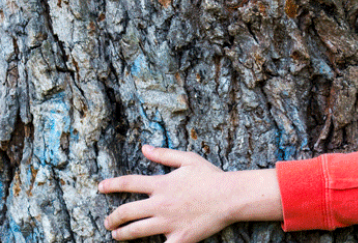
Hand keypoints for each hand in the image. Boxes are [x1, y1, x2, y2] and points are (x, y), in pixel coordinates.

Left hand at [99, 145, 235, 242]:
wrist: (230, 196)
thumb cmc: (211, 177)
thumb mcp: (188, 159)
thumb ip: (164, 154)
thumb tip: (144, 148)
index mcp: (161, 184)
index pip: (128, 183)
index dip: (111, 185)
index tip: (101, 187)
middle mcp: (160, 204)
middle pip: (127, 212)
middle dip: (113, 217)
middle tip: (108, 221)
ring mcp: (168, 222)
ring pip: (136, 231)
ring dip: (122, 234)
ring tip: (117, 235)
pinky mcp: (180, 237)